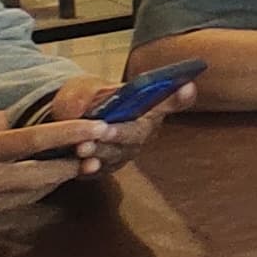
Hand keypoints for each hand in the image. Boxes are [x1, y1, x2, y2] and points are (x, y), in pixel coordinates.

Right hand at [0, 106, 104, 245]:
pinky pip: (15, 211)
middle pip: (46, 175)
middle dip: (74, 163)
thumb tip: (24, 124)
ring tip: (75, 165)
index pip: (36, 141)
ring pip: (34, 195)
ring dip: (55, 181)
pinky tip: (38, 186)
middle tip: (95, 150)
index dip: (72, 133)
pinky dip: (30, 197)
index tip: (100, 127)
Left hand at [40, 73, 181, 176]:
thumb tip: (84, 106)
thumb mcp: (85, 89)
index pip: (170, 100)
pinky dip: (91, 169)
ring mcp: (125, 152)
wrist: (70, 121)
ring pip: (117, 154)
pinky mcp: (107, 168)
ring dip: (100, 151)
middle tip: (105, 130)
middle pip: (138, 133)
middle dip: (121, 132)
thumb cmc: (85, 100)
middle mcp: (141, 131)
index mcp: (144, 106)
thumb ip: (86, 94)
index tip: (187, 86)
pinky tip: (83, 166)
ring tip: (83, 147)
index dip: (179, 97)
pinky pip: (100, 171)